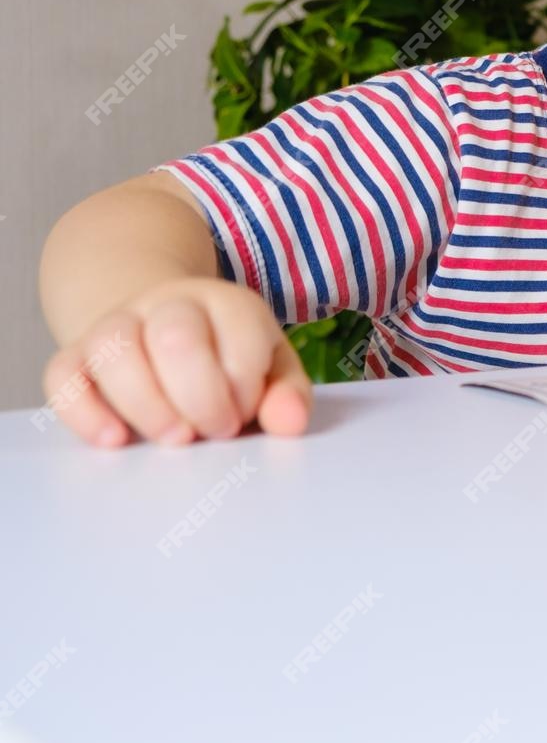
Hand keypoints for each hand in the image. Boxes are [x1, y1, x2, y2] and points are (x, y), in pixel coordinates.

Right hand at [41, 277, 312, 446]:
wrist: (160, 326)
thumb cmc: (227, 359)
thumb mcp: (271, 368)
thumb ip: (287, 394)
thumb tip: (289, 423)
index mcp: (226, 302)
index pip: (240, 331)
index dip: (246, 382)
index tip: (245, 413)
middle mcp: (168, 304)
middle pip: (176, 334)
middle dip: (200, 394)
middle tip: (216, 431)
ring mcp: (116, 325)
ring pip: (115, 350)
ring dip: (147, 404)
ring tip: (175, 438)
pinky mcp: (75, 357)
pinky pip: (62, 376)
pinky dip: (83, 411)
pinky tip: (115, 440)